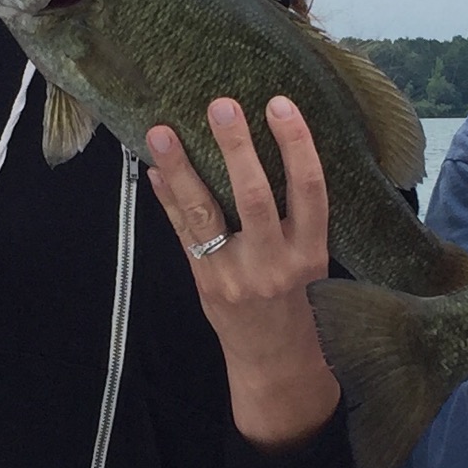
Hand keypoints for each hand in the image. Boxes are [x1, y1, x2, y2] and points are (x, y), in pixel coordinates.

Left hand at [145, 96, 338, 448]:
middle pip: (255, 196)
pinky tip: (154, 170)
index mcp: (311, 251)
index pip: (309, 189)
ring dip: (182, 169)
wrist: (278, 365)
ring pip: (206, 214)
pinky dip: (167, 199)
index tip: (280, 103)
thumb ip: (295, 215)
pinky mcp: (206, 285)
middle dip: (236, 147)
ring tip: (162, 130)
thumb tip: (269, 148)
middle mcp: (275, 262)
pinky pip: (183, 236)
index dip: (297, 143)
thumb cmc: (299, 303)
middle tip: (220, 105)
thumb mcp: (312, 260)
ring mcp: (236, 275)